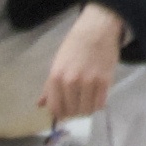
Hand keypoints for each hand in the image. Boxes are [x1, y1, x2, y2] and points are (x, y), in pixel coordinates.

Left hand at [41, 4, 126, 127]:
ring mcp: (88, 82)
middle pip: (71, 111)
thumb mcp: (57, 65)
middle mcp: (70, 82)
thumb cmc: (74, 47)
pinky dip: (97, 105)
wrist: (96, 31)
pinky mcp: (104, 82)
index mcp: (56, 77)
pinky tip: (95, 98)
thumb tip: (41, 105)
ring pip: (86, 110)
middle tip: (77, 105)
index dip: (59, 114)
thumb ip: (49, 87)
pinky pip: (99, 104)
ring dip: (86, 109)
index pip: (55, 107)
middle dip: (73, 111)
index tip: (64, 113)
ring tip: (87, 101)